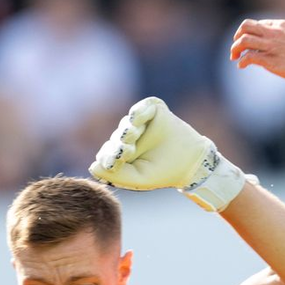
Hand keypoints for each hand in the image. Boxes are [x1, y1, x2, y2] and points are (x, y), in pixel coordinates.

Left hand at [90, 97, 215, 191]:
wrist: (191, 162)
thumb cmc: (163, 172)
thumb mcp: (138, 177)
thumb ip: (115, 175)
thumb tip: (93, 166)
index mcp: (122, 155)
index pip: (107, 153)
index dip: (109, 157)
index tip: (113, 163)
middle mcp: (128, 137)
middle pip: (115, 138)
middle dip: (119, 145)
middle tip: (125, 152)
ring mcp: (139, 123)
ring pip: (126, 124)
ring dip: (127, 131)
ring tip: (131, 137)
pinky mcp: (152, 110)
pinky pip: (141, 107)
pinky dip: (139, 111)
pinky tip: (137, 118)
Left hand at [230, 19, 284, 84]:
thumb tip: (278, 47)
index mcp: (281, 25)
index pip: (258, 24)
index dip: (250, 32)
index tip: (249, 43)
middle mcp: (273, 32)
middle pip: (246, 26)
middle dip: (237, 36)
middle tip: (236, 47)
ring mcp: (271, 46)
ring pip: (243, 40)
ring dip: (235, 49)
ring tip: (234, 57)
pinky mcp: (270, 60)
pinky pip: (248, 57)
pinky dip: (241, 61)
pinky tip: (241, 66)